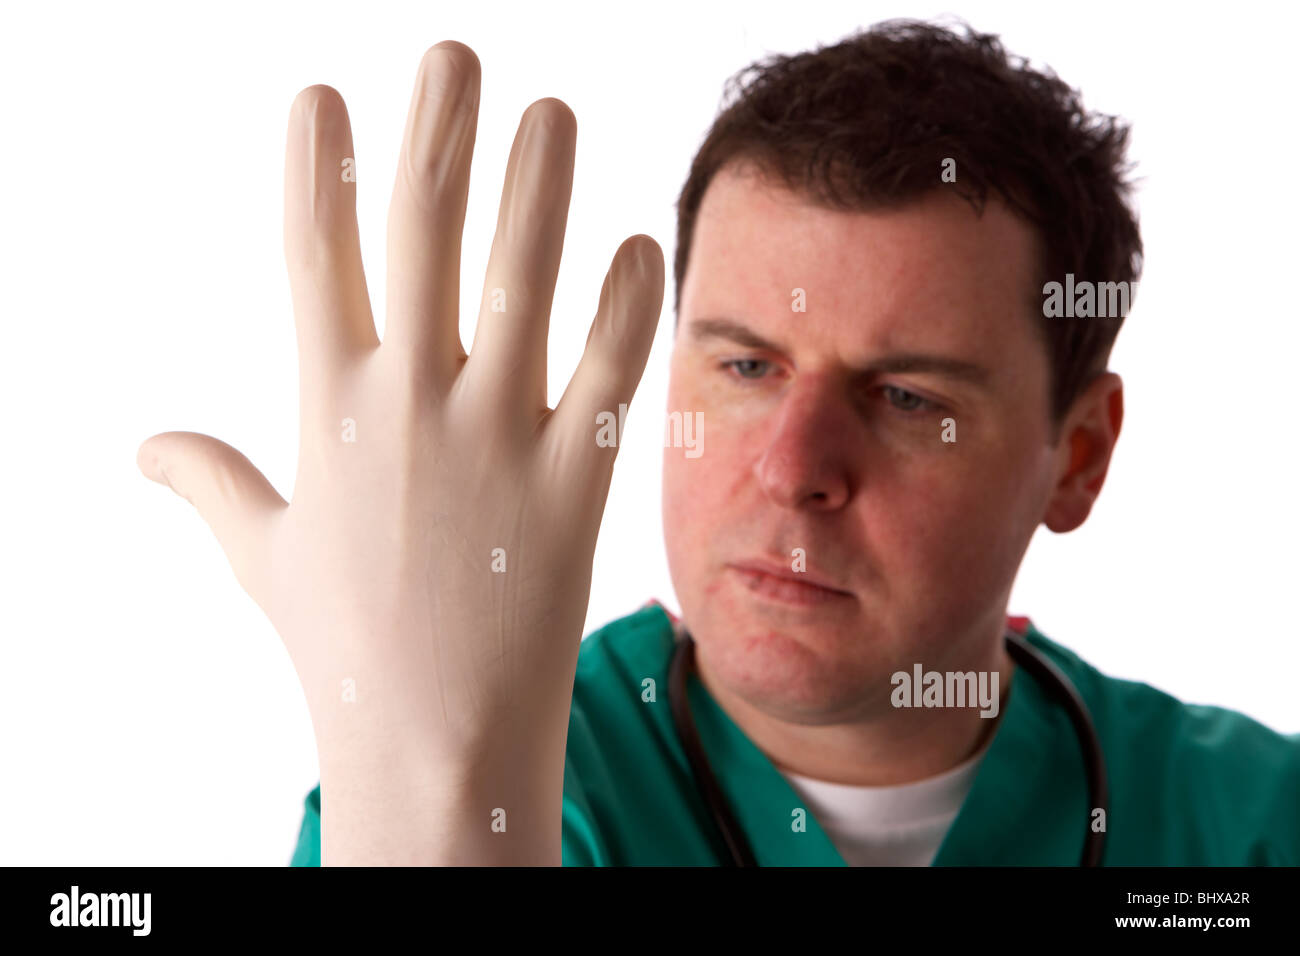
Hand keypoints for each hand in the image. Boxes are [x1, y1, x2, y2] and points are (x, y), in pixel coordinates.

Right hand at [137, 41, 662, 860]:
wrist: (432, 742)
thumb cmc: (345, 645)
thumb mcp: (266, 555)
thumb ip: (211, 483)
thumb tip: (146, 447)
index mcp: (327, 409)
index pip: (316, 255)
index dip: (321, 168)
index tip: (325, 97)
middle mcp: (411, 406)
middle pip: (423, 236)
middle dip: (437, 134)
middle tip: (456, 56)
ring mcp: (498, 438)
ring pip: (522, 280)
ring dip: (538, 185)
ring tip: (550, 109)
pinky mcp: (575, 482)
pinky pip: (609, 369)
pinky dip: (626, 302)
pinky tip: (637, 244)